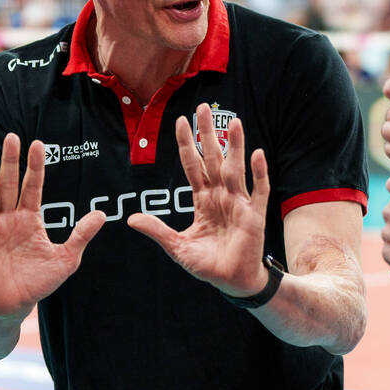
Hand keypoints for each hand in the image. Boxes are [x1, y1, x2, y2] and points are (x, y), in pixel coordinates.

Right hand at [0, 133, 104, 319]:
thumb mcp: (66, 259)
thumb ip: (81, 236)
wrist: (13, 306)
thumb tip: (102, 214)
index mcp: (30, 218)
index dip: (36, 166)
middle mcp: (9, 217)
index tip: (39, 144)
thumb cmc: (39, 282)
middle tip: (11, 137)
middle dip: (10, 161)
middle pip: (9, 184)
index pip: (34, 186)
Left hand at [128, 103, 269, 296]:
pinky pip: (259, 190)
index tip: (181, 121)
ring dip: (235, 146)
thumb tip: (131, 219)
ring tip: (234, 122)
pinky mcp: (254, 215)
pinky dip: (259, 173)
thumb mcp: (177, 246)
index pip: (193, 165)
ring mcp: (239, 203)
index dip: (187, 144)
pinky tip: (258, 155)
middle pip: (213, 158)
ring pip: (235, 168)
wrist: (231, 282)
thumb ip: (157, 230)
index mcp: (203, 199)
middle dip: (208, 133)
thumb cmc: (207, 264)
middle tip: (203, 107)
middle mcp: (221, 195)